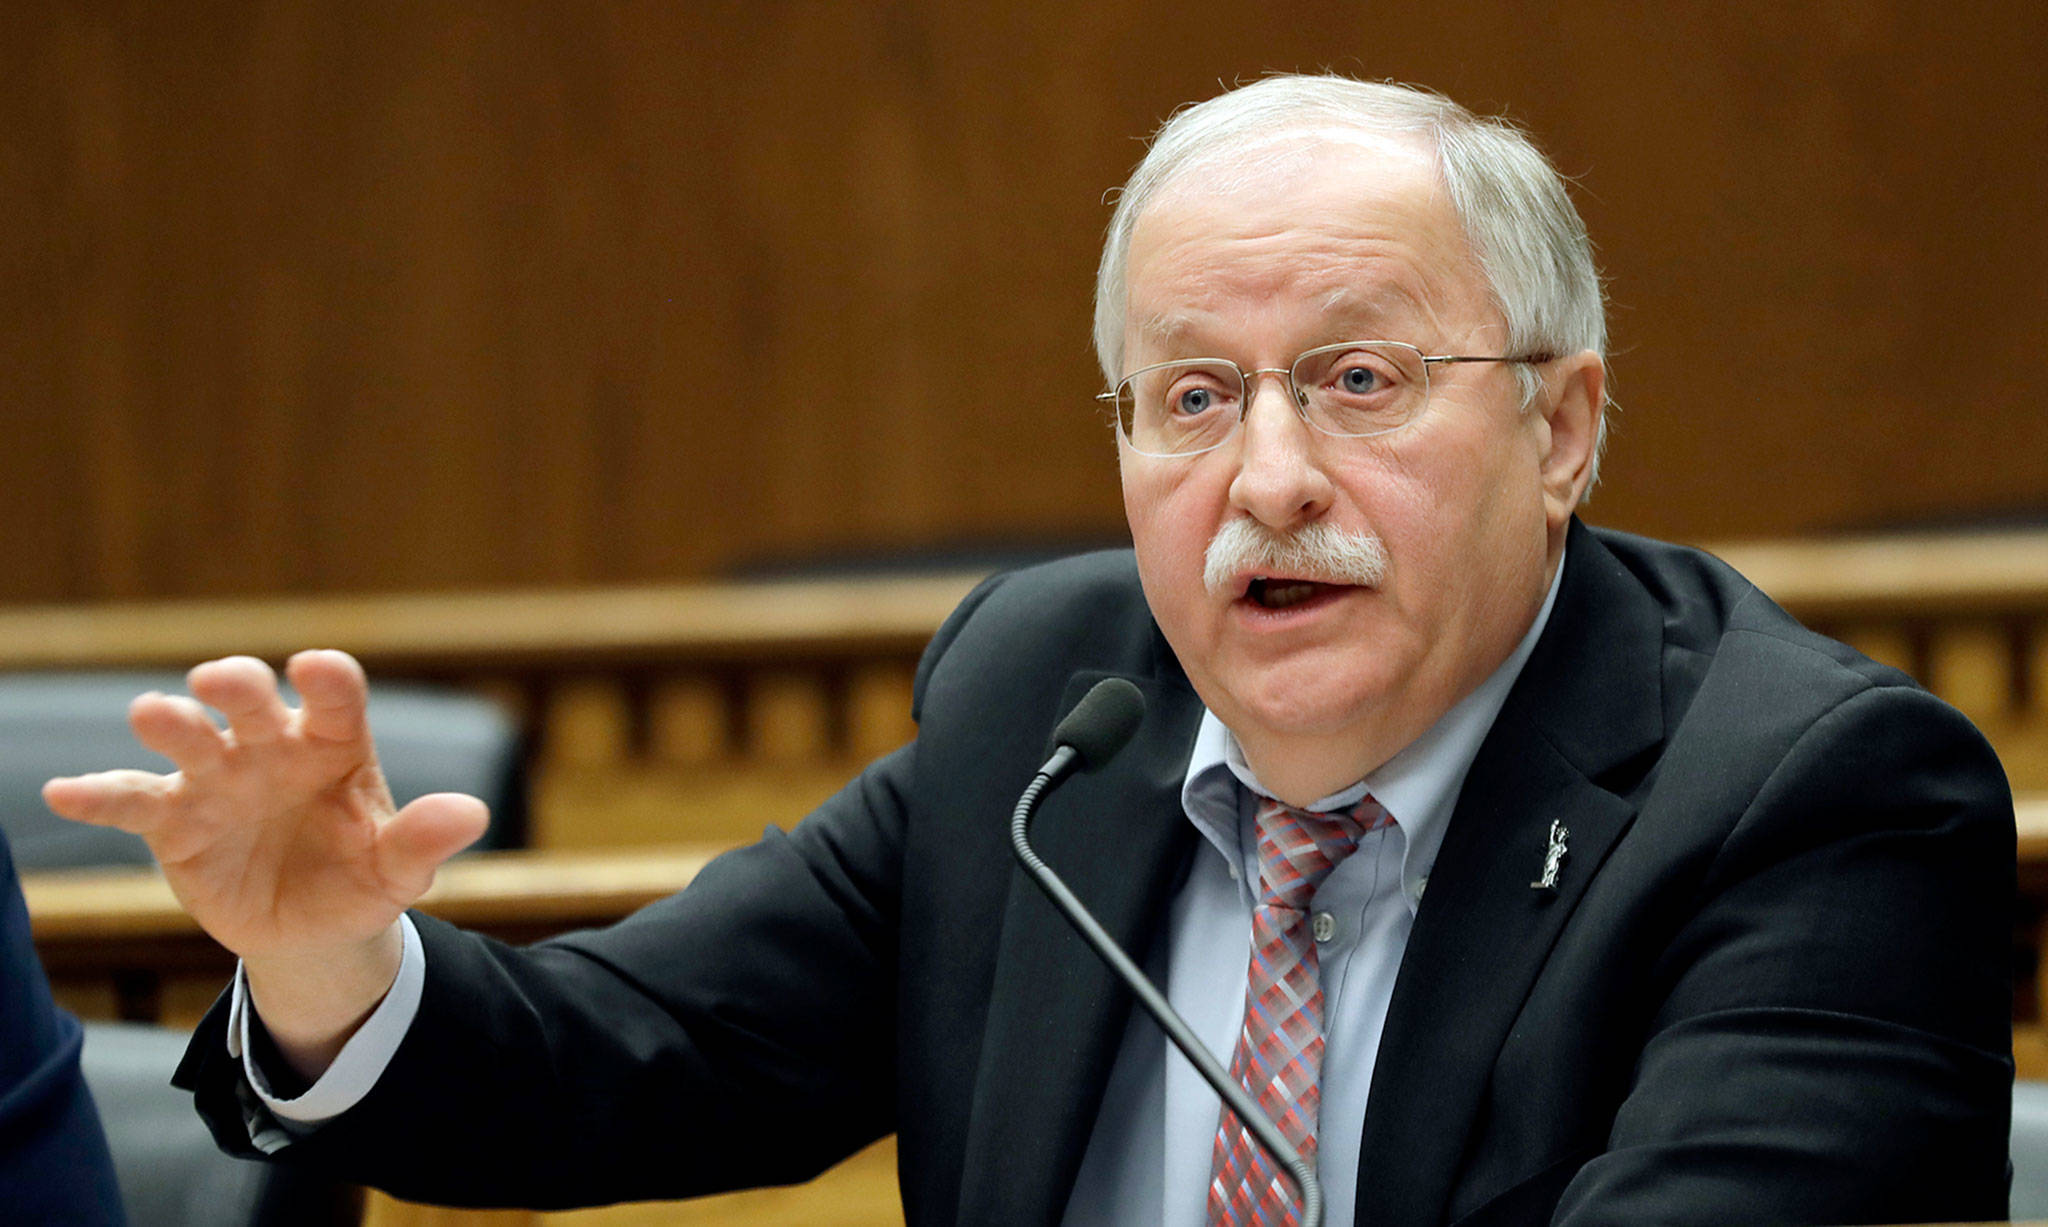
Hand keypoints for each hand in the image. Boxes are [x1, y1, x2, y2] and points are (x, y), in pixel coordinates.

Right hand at [43, 650, 487, 1057]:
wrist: (313, 929)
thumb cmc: (362, 879)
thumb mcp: (399, 870)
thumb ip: (426, 840)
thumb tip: (473, 815)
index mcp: (336, 744)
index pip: (336, 698)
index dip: (328, 680)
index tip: (317, 668)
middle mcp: (272, 746)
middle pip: (253, 702)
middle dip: (238, 686)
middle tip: (223, 681)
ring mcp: (219, 778)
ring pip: (190, 738)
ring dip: (172, 722)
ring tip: (154, 715)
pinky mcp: (175, 821)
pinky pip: (132, 801)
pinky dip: (99, 795)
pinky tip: (64, 792)